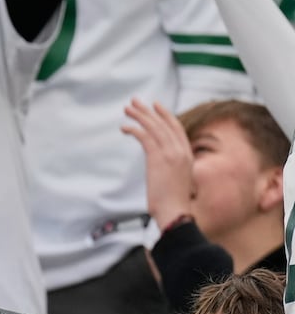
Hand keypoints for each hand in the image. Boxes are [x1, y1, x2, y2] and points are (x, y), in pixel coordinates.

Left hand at [119, 99, 193, 227]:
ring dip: (140, 116)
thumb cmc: (173, 202)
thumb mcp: (177, 179)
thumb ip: (171, 168)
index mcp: (187, 155)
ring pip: (154, 128)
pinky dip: (134, 130)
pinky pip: (145, 137)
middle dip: (149, 111)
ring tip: (127, 109)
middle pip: (164, 124)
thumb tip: (161, 166)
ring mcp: (171, 154)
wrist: (175, 212)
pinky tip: (125, 127)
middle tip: (134, 102)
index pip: (176, 129)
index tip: (154, 106)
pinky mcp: (159, 159)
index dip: (165, 115)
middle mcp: (181, 151)